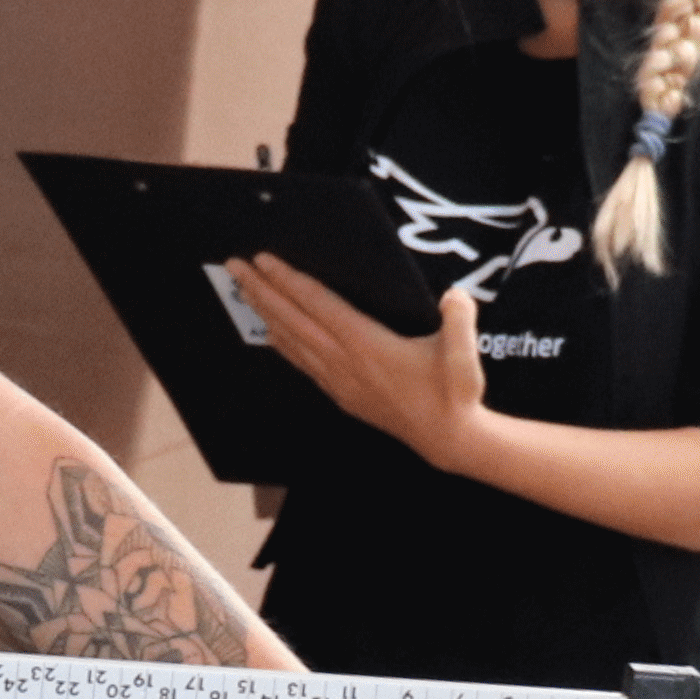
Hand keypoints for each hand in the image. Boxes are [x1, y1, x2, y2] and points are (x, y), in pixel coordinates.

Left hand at [230, 254, 488, 469]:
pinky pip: (302, 362)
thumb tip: (455, 294)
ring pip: (292, 341)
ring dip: (266, 314)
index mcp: (368, 345)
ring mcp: (340, 380)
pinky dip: (283, 344)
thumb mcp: (465, 356)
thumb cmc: (456, 393)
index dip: (290, 281)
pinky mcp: (342, 394)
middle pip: (293, 320)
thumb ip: (460, 320)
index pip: (319, 305)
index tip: (264, 259)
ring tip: (244, 291)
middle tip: (234, 265)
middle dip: (262, 291)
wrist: (448, 439)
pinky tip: (272, 334)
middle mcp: (345, 361)